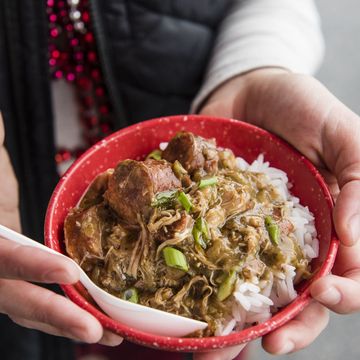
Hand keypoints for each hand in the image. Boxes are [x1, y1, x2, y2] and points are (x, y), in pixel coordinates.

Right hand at [0, 113, 121, 345]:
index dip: (29, 264)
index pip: (3, 254)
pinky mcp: (19, 275)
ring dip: (65, 323)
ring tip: (107, 333)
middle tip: (95, 331)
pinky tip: (94, 318)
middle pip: (12, 295)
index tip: (67, 271)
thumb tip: (4, 126)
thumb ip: (0, 159)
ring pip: (25, 306)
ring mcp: (3, 271)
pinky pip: (36, 298)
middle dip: (54, 315)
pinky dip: (63, 312)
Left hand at [197, 68, 359, 356]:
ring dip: (242, 324)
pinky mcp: (218, 223)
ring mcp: (253, 234)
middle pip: (301, 297)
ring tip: (218, 350)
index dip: (343, 293)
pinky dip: (206, 288)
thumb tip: (357, 240)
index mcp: (333, 222)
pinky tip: (195, 315)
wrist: (246, 90)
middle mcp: (294, 237)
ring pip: (254, 290)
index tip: (321, 293)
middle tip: (269, 343)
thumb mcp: (343, 132)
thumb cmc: (300, 105)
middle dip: (290, 325)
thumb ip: (359, 179)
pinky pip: (213, 260)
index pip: (350, 273)